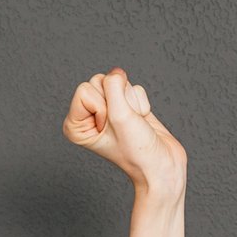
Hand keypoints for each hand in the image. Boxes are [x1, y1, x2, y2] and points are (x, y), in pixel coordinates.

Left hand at [61, 66, 186, 191]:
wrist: (161, 165)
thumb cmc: (136, 150)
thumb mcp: (120, 115)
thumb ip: (114, 86)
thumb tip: (117, 71)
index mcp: (75, 124)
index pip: (84, 89)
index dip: (103, 106)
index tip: (111, 128)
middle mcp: (87, 116)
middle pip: (101, 81)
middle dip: (119, 101)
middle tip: (124, 125)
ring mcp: (107, 110)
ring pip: (119, 82)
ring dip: (131, 102)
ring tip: (133, 124)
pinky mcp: (125, 105)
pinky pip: (133, 87)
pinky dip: (141, 103)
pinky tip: (140, 120)